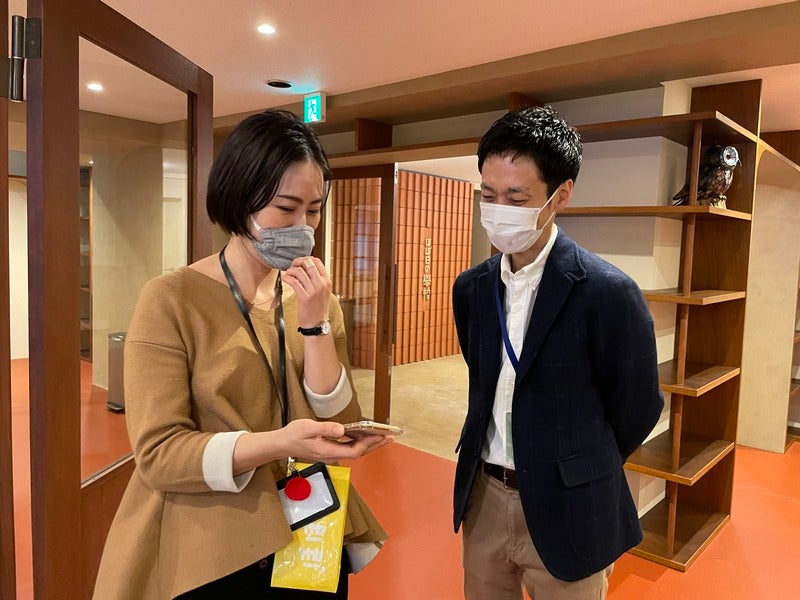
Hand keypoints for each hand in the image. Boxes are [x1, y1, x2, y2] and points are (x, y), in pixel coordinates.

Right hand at [275, 419, 392, 462]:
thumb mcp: (308, 428)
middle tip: (390, 437)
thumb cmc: (293, 435)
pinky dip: (360, 442)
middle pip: (358, 453)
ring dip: (369, 444)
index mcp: (328, 451)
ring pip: (355, 451)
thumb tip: (342, 429)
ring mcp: (331, 453)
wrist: (281, 444)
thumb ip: (325, 429)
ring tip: (383, 436)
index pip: (354, 451)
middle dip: (375, 445)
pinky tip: (365, 435)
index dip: (368, 444)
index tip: (379, 435)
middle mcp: (332, 455)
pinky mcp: (330, 450)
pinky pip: (349, 448)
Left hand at [282, 256, 330, 327]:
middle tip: (292, 266)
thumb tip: (307, 266)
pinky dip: (287, 278)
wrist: (317, 324)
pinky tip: (285, 279)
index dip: (306, 259)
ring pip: (299, 271)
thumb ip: (318, 279)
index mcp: (327, 281)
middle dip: (297, 262)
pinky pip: (293, 281)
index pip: (317, 261)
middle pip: (308, 263)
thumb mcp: (323, 291)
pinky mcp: (304, 297)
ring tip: (288, 274)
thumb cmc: (317, 308)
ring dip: (290, 271)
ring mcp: (314, 291)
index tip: (300, 263)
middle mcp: (322, 284)